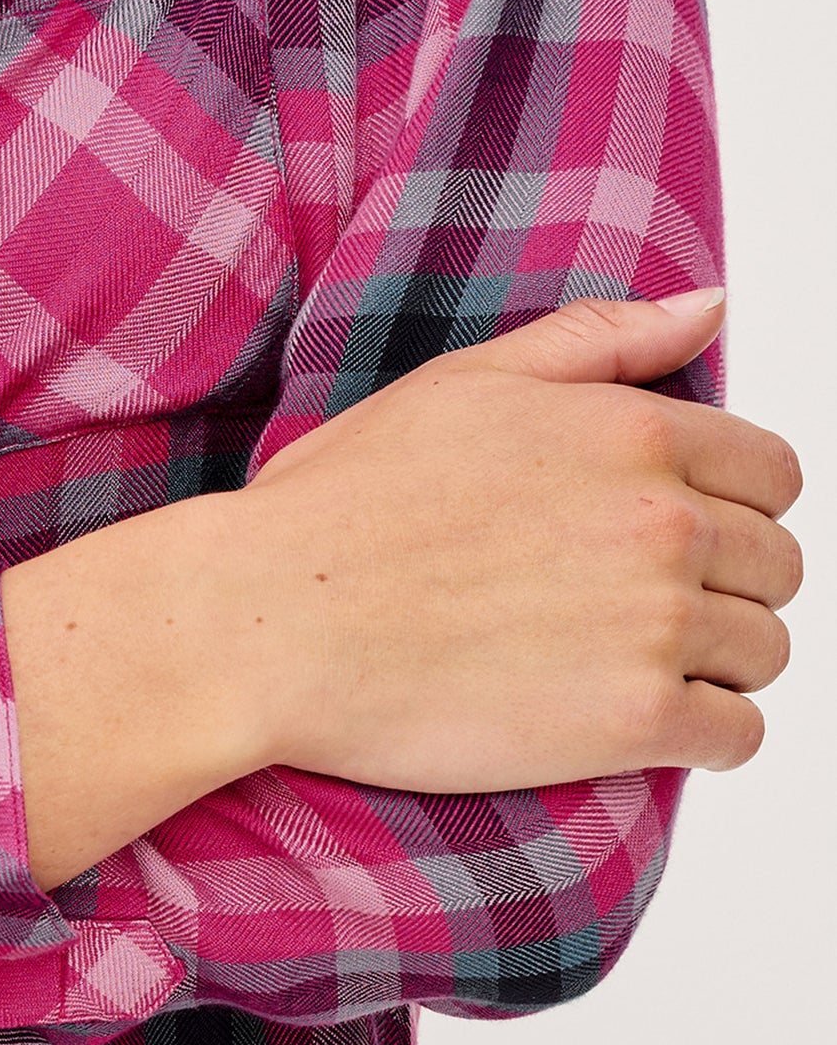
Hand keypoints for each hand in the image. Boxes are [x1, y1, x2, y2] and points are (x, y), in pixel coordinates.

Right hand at [5, 289, 801, 885]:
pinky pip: (737, 736)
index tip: (670, 536)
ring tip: (621, 662)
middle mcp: (664, 523)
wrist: (268, 619)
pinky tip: (631, 718)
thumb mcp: (468, 382)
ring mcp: (656, 625)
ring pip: (765, 652)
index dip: (730, 506)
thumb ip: (603, 340)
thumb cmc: (345, 504)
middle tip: (628, 605)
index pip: (772, 474)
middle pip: (777, 566)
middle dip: (723, 585)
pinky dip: (702, 734)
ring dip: (714, 663)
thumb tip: (712, 308)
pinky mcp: (634, 722)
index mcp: (635, 432)